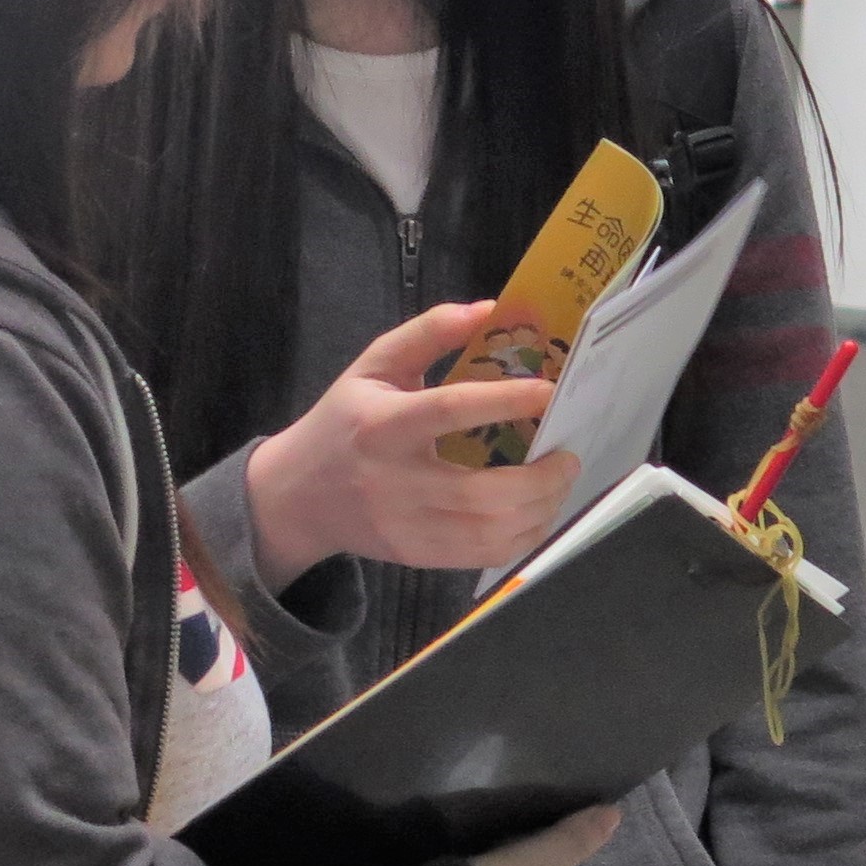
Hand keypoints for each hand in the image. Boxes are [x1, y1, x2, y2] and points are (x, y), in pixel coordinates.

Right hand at [245, 300, 582, 578]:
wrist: (298, 496)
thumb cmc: (344, 421)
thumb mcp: (373, 366)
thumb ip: (428, 333)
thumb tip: (489, 309)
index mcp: (382, 426)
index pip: (450, 410)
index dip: (505, 400)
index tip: (549, 391)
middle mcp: (394, 482)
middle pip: (480, 491)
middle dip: (540, 477)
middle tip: (568, 454)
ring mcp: (406, 527)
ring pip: (488, 532)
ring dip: (540, 509)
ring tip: (558, 481)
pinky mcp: (417, 557)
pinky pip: (482, 556)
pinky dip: (522, 537)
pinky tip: (536, 511)